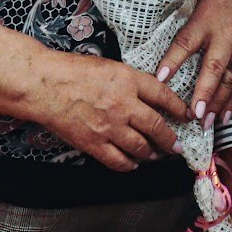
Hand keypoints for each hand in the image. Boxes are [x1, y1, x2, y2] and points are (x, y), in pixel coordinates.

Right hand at [28, 52, 187, 170]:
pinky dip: (128, 164)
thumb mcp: (109, 66)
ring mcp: (109, 126)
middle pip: (156, 126)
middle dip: (170, 139)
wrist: (43, 85)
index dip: (179, 107)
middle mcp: (123, 104)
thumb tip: (148, 94)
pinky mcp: (94, 143)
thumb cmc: (71, 71)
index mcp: (128, 80)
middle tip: (176, 145)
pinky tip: (132, 163)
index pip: (163, 95)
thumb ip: (130, 82)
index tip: (187, 115)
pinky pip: (118, 160)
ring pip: (140, 147)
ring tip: (155, 155)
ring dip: (151, 154)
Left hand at [157, 0, 231, 122]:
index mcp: (205, 22)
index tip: (160, 77)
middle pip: (214, 66)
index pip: (186, 42)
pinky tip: (223, 117)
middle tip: (193, 113)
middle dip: (204, 91)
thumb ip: (186, 32)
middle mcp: (225, 37)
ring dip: (218, 103)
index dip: (173, 60)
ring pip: (231, 79)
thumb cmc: (222, 0)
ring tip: (205, 123)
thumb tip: (163, 57)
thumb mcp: (199, 7)